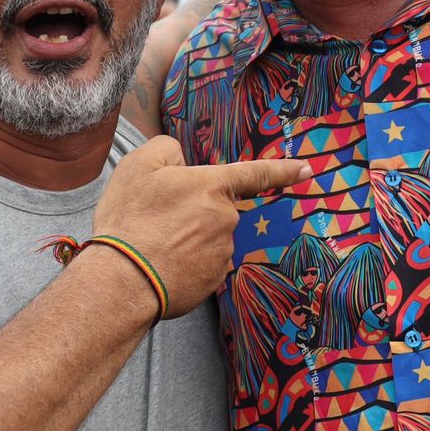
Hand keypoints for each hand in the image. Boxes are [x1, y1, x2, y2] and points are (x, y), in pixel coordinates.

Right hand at [91, 136, 308, 317]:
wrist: (123, 279)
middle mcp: (226, 219)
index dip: (283, 170)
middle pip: (215, 210)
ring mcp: (223, 252)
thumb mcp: (138, 165)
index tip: (307, 170)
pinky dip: (186, 264)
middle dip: (191, 213)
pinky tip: (162, 265)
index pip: (255, 173)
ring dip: (188, 240)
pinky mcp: (214, 281)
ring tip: (153, 246)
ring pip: (209, 239)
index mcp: (213, 186)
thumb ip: (166, 149)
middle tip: (155, 221)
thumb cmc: (130, 218)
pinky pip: (203, 265)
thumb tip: (180, 158)